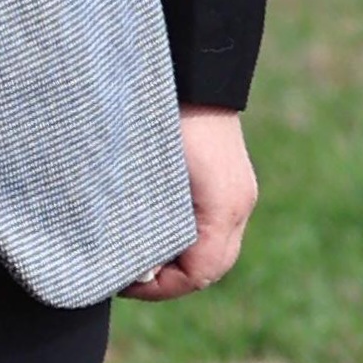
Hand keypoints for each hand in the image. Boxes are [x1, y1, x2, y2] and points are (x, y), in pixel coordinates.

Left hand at [125, 107, 257, 298]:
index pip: (198, 274)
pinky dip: (186, 238)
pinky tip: (155, 230)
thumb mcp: (148, 177)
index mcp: (222, 208)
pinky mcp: (231, 184)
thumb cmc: (161, 120)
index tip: (123, 282)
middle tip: (127, 275)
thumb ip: (144, 220)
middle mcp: (238, 206)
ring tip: (138, 255)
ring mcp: (239, 194)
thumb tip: (126, 260)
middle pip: (210, 268)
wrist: (190, 75)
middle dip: (168, 279)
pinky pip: (214, 226)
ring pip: (214, 249)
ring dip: (177, 259)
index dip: (159, 288)